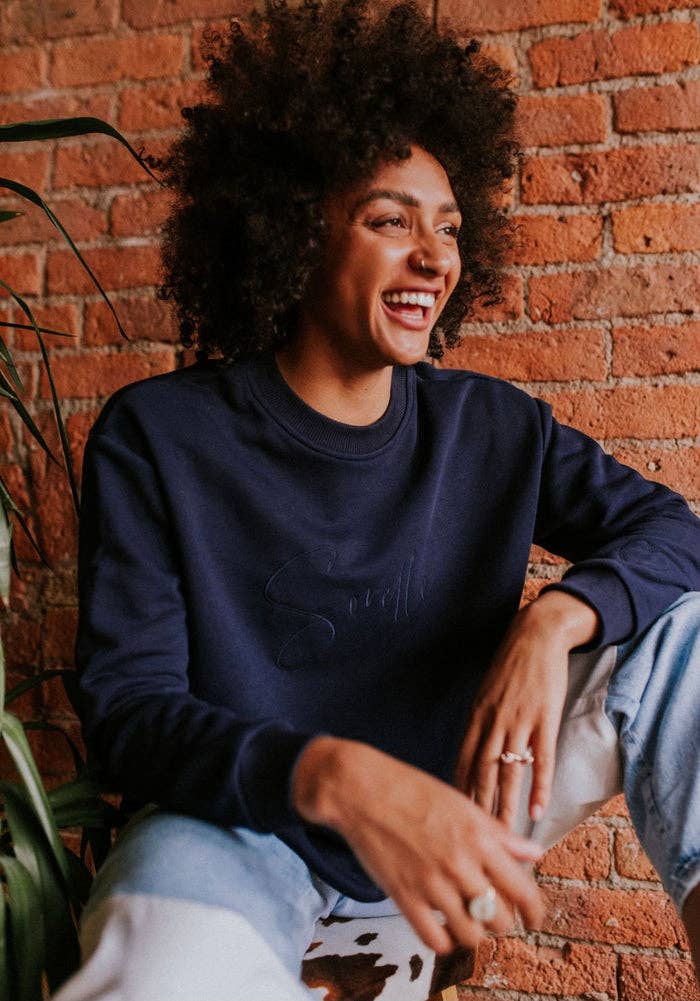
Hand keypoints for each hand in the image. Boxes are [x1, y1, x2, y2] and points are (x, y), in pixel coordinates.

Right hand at [293, 737, 543, 954]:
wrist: (363, 789)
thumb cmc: (413, 790)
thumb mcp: (463, 804)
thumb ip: (500, 833)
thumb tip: (534, 853)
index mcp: (479, 837)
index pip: (523, 890)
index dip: (535, 911)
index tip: (534, 917)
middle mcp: (459, 864)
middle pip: (500, 919)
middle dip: (502, 920)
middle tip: (493, 912)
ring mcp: (431, 883)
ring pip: (471, 935)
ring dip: (474, 932)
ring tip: (468, 919)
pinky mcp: (404, 897)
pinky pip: (435, 940)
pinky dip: (444, 941)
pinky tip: (443, 927)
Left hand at [454, 591, 598, 827]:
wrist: (537, 635)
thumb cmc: (512, 665)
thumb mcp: (487, 691)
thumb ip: (481, 722)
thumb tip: (475, 752)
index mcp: (477, 715)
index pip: (464, 761)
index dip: (459, 790)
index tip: (453, 817)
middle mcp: (494, 721)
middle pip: (482, 772)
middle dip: (477, 807)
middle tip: (474, 839)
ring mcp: (519, 721)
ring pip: (509, 772)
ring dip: (506, 805)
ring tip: (504, 835)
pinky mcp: (545, 719)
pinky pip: (541, 760)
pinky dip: (538, 786)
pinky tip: (536, 810)